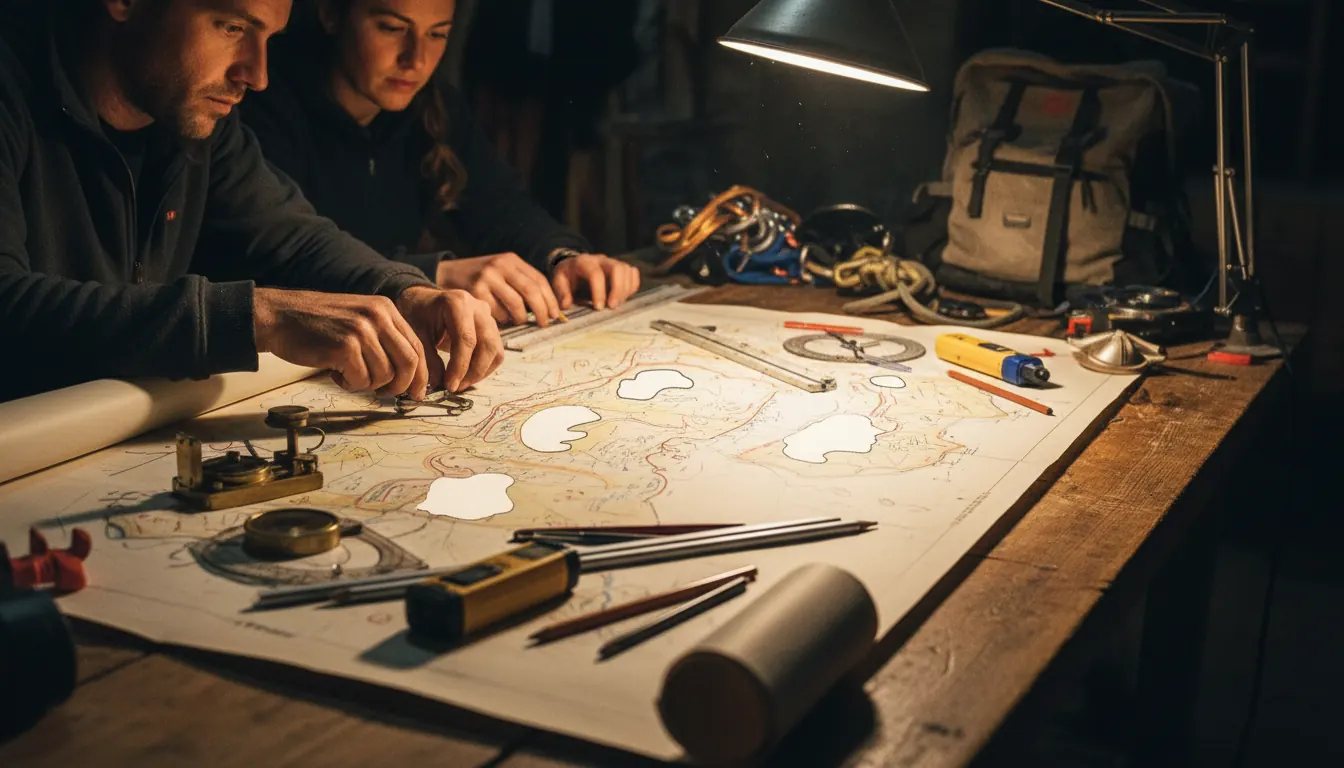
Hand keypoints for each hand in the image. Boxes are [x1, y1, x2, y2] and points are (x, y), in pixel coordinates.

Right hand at [253, 288, 428, 398]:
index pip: (417, 347)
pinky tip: (335, 372)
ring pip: (384, 376)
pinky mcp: (344, 347)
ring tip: (347, 373)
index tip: (418, 392)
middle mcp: (378, 316)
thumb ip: (384, 339)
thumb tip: (409, 376)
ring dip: (366, 384)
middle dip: (400, 386)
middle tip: (385, 393)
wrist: (280, 316)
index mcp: (385, 309)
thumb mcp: (360, 319)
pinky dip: (349, 384)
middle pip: (409, 363)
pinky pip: (361, 380)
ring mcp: (361, 331)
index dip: (421, 375)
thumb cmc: (318, 324)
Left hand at [396, 286, 504, 392]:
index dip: (460, 366)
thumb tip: (438, 384)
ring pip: (496, 350)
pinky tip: (468, 375)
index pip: (466, 339)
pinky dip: (485, 368)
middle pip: (488, 345)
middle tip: (456, 387)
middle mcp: (478, 307)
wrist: (424, 301)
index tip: (450, 385)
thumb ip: (427, 359)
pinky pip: (496, 352)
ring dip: (480, 372)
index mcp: (458, 303)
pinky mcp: (491, 327)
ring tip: (461, 383)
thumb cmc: (418, 314)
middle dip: (474, 372)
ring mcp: (487, 316)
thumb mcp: (416, 334)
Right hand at [435, 253, 560, 327]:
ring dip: (521, 318)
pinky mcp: (474, 291)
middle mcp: (500, 265)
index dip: (550, 299)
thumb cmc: (480, 278)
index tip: (556, 314)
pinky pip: (497, 312)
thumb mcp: (501, 271)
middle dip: (542, 311)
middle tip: (545, 324)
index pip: (539, 279)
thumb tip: (548, 308)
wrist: (447, 274)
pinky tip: (501, 319)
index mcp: (511, 260)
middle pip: (531, 291)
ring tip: (519, 321)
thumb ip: (520, 283)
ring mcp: (487, 278)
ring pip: (515, 304)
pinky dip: (503, 319)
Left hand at [550, 253, 640, 310]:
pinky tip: (625, 297)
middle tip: (612, 306)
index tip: (598, 307)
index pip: (596, 274)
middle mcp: (601, 259)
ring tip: (618, 303)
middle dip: (618, 289)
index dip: (599, 291)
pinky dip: (632, 285)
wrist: (574, 264)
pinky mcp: (620, 267)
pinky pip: (633, 273)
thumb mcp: (559, 281)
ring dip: (626, 289)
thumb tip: (566, 305)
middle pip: (617, 268)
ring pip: (627, 270)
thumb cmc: (567, 275)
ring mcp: (612, 262)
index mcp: (584, 262)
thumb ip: (562, 292)